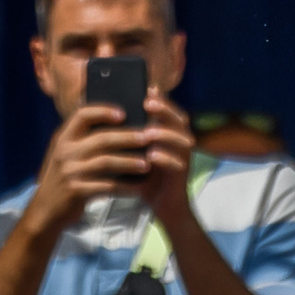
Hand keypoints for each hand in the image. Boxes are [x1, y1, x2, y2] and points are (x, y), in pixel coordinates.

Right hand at [27, 102, 158, 234]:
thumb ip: (82, 141)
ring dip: (129, 162)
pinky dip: (124, 186)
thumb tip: (117, 125)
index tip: (123, 113)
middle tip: (146, 137)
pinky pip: (107, 187)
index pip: (82, 115)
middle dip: (127, 137)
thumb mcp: (66, 154)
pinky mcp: (77, 192)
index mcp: (64, 137)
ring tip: (147, 164)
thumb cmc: (63, 177)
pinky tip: (137, 187)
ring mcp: (71, 172)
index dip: (103, 111)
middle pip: (101, 139)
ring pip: (106, 163)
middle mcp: (66, 152)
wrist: (46, 210)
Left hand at [136, 90, 201, 239]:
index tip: (147, 88)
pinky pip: (177, 164)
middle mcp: (181, 142)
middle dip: (164, 109)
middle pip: (179, 118)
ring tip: (148, 132)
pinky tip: (152, 156)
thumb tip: (111, 113)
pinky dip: (165, 158)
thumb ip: (133, 134)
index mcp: (171, 133)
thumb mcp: (140, 152)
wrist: (164, 207)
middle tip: (148, 103)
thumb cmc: (148, 176)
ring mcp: (184, 158)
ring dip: (164, 134)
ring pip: (181, 140)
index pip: (170, 109)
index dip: (161, 98)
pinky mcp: (182, 176)